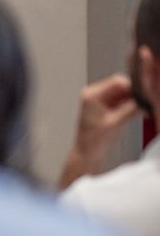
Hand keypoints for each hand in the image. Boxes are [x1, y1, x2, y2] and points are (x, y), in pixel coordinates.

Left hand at [59, 74, 140, 188]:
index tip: (146, 94)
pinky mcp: (106, 107)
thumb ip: (130, 110)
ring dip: (135, 100)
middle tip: (148, 102)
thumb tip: (144, 102)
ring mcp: (100, 100)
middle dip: (135, 94)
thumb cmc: (94, 141)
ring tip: (145, 109)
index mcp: (92, 95)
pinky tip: (141, 111)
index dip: (133, 87)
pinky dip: (131, 105)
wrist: (87, 153)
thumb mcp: (115, 124)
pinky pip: (122, 101)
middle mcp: (94, 94)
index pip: (117, 82)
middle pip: (121, 86)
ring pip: (123, 93)